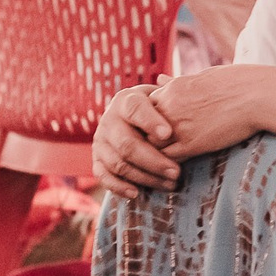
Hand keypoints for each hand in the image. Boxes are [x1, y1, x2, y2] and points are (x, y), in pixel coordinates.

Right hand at [92, 82, 181, 199]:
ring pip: (119, 164)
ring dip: (145, 177)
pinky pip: (104, 176)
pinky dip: (119, 186)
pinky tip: (137, 193)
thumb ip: (168, 93)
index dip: (150, 122)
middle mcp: (108, 120)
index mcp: (125, 101)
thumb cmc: (156, 107)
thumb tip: (166, 81)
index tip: (168, 134)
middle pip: (127, 144)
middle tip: (177, 172)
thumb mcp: (161, 96)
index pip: (135, 109)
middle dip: (154, 161)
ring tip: (170, 184)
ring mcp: (100, 142)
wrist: (131, 118)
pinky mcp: (97, 160)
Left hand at [147, 64, 275, 160]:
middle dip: (145, 140)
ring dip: (154, 155)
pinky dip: (167, 165)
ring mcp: (178, 126)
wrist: (257, 95)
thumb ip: (176, 82)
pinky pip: (168, 159)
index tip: (153, 132)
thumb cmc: (237, 82)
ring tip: (160, 163)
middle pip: (141, 129)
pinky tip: (174, 168)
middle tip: (151, 151)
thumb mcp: (202, 76)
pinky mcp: (192, 143)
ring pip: (150, 147)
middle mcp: (169, 106)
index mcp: (172, 89)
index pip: (143, 110)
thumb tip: (159, 78)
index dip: (146, 123)